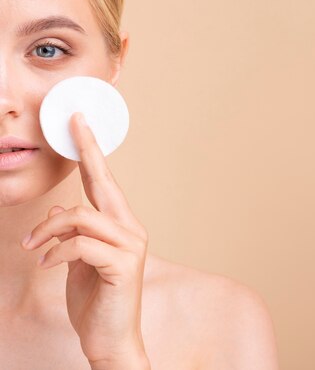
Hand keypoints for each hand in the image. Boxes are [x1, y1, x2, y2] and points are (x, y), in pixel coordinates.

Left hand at [22, 112, 150, 367]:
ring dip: (49, 230)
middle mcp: (131, 230)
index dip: (93, 153)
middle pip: (103, 185)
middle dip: (88, 152)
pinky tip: (48, 264)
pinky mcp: (122, 265)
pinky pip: (81, 245)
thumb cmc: (96, 301)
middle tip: (74, 124)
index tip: (82, 125)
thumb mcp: (77, 262)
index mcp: (121, 227)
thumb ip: (74, 233)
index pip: (106, 184)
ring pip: (82, 216)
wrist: (111, 339)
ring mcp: (131, 246)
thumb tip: (63, 208)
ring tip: (34, 248)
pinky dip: (57, 252)